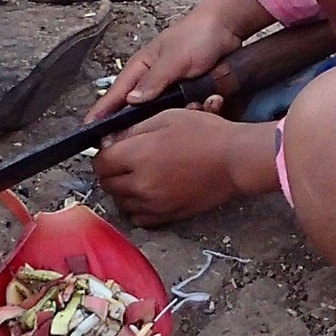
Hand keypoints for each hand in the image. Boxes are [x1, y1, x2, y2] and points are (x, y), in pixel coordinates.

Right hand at [86, 0, 267, 123]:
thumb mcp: (175, 58)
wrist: (228, 28)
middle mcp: (153, 81)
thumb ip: (155, 80)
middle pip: (138, 112)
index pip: (115, 95)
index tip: (88, 132)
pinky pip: (187, 111)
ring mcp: (171, 89)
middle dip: (141, 125)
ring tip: (189, 113)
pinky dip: (198, 110)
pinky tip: (209, 104)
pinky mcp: (190, 95)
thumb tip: (131, 102)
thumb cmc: (197, 35)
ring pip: (164, 114)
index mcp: (141, 68)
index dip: (101, 114)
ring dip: (176, 117)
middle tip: (138, 142)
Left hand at [94, 109, 277, 225]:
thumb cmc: (207, 134)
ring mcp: (154, 203)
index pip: (101, 162)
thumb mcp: (167, 117)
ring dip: (122, 190)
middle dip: (111, 171)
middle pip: (107, 184)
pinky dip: (137, 207)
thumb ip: (133, 130)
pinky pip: (138, 218)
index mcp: (138, 155)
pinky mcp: (167, 215)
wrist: (235, 160)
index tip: (112, 147)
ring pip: (120, 202)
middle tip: (124, 159)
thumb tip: (109, 141)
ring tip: (137, 175)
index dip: (103, 152)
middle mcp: (141, 184)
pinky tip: (148, 193)